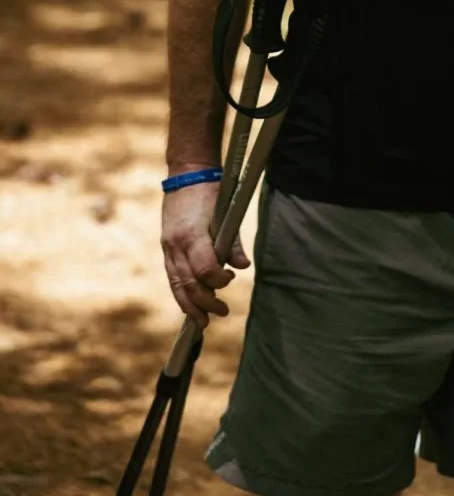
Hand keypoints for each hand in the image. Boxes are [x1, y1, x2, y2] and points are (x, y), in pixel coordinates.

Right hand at [161, 180, 248, 328]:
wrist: (186, 173)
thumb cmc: (211, 190)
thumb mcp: (226, 211)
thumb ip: (233, 241)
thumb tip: (243, 266)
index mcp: (191, 233)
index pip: (203, 269)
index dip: (217, 281)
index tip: (230, 280)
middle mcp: (175, 244)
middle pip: (187, 283)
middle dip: (204, 303)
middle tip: (222, 313)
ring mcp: (168, 246)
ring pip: (176, 284)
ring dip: (189, 305)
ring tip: (203, 322)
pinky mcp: (166, 247)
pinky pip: (172, 276)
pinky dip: (181, 293)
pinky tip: (190, 305)